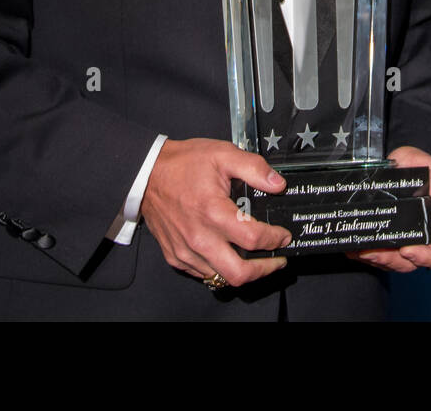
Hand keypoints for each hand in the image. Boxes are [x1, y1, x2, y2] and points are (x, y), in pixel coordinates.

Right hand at [139, 137, 290, 286]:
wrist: (146, 174)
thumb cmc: (183, 164)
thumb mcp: (223, 154)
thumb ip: (254, 168)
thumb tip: (278, 184)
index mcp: (213, 212)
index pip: (253, 239)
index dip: (275, 239)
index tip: (283, 236)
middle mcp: (199, 238)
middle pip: (238, 273)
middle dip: (264, 270)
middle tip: (276, 260)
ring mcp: (185, 251)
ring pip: (221, 277)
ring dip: (243, 271)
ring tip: (256, 259)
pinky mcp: (175, 256)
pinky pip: (203, 273)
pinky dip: (220, 268)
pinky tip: (229, 254)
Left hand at [349, 145, 430, 273]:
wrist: (386, 164)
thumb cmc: (410, 164)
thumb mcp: (424, 163)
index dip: (427, 258)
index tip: (407, 250)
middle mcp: (420, 237)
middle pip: (410, 263)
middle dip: (390, 260)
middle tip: (372, 251)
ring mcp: (401, 241)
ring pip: (391, 263)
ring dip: (375, 259)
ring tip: (360, 249)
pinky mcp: (384, 242)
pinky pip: (376, 257)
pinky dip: (364, 254)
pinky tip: (353, 246)